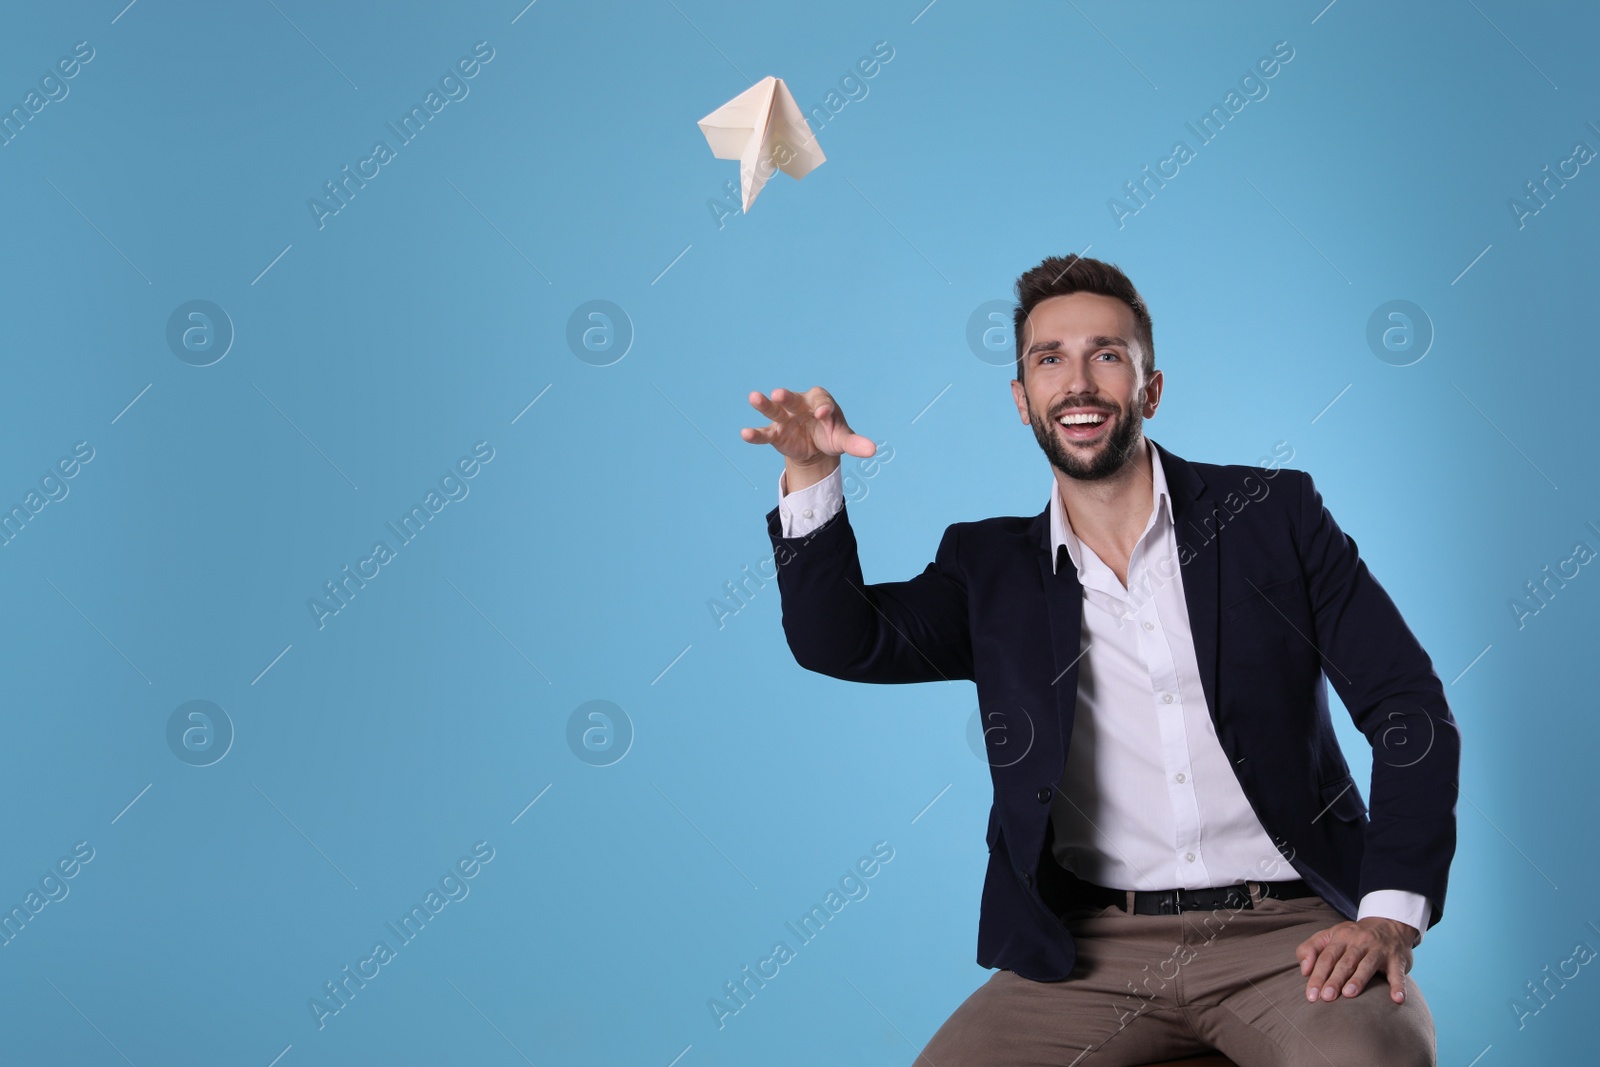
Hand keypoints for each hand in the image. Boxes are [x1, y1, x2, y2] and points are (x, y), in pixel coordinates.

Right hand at [740, 387, 875, 488]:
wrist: (816, 449)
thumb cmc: (831, 436)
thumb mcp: (843, 440)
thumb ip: (855, 443)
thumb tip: (873, 451)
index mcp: (820, 400)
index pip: (821, 401)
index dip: (823, 408)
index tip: (823, 414)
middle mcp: (799, 405)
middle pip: (792, 399)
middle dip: (787, 397)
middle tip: (780, 394)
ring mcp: (785, 418)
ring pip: (774, 409)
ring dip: (764, 404)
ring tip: (753, 397)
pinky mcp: (775, 434)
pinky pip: (764, 433)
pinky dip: (755, 434)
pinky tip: (745, 433)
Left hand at [1296, 917, 1415, 1003]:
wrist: (1390, 923)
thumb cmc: (1354, 936)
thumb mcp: (1330, 935)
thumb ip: (1311, 948)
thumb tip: (1303, 970)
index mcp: (1341, 937)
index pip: (1326, 957)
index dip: (1317, 975)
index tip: (1311, 994)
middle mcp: (1360, 942)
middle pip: (1345, 962)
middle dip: (1334, 979)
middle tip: (1326, 997)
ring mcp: (1380, 950)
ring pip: (1367, 965)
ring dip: (1359, 979)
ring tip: (1349, 994)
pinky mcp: (1398, 959)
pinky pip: (1398, 973)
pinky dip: (1398, 985)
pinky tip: (1397, 999)